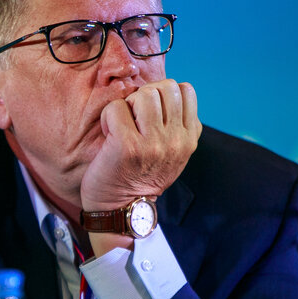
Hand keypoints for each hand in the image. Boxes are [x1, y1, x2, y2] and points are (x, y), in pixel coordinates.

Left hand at [80, 79, 202, 212]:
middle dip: (146, 95)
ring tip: (123, 124)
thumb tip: (169, 91)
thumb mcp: (174, 154)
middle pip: (166, 87)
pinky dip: (108, 117)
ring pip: (144, 94)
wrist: (122, 210)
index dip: (164, 93)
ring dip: (128, 104)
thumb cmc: (142, 176)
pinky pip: (117, 108)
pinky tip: (109, 133)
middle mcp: (176, 140)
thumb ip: (177, 126)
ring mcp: (153, 143)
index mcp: (189, 139)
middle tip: (134, 117)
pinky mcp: (127, 146)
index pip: (186, 91)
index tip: (151, 113)